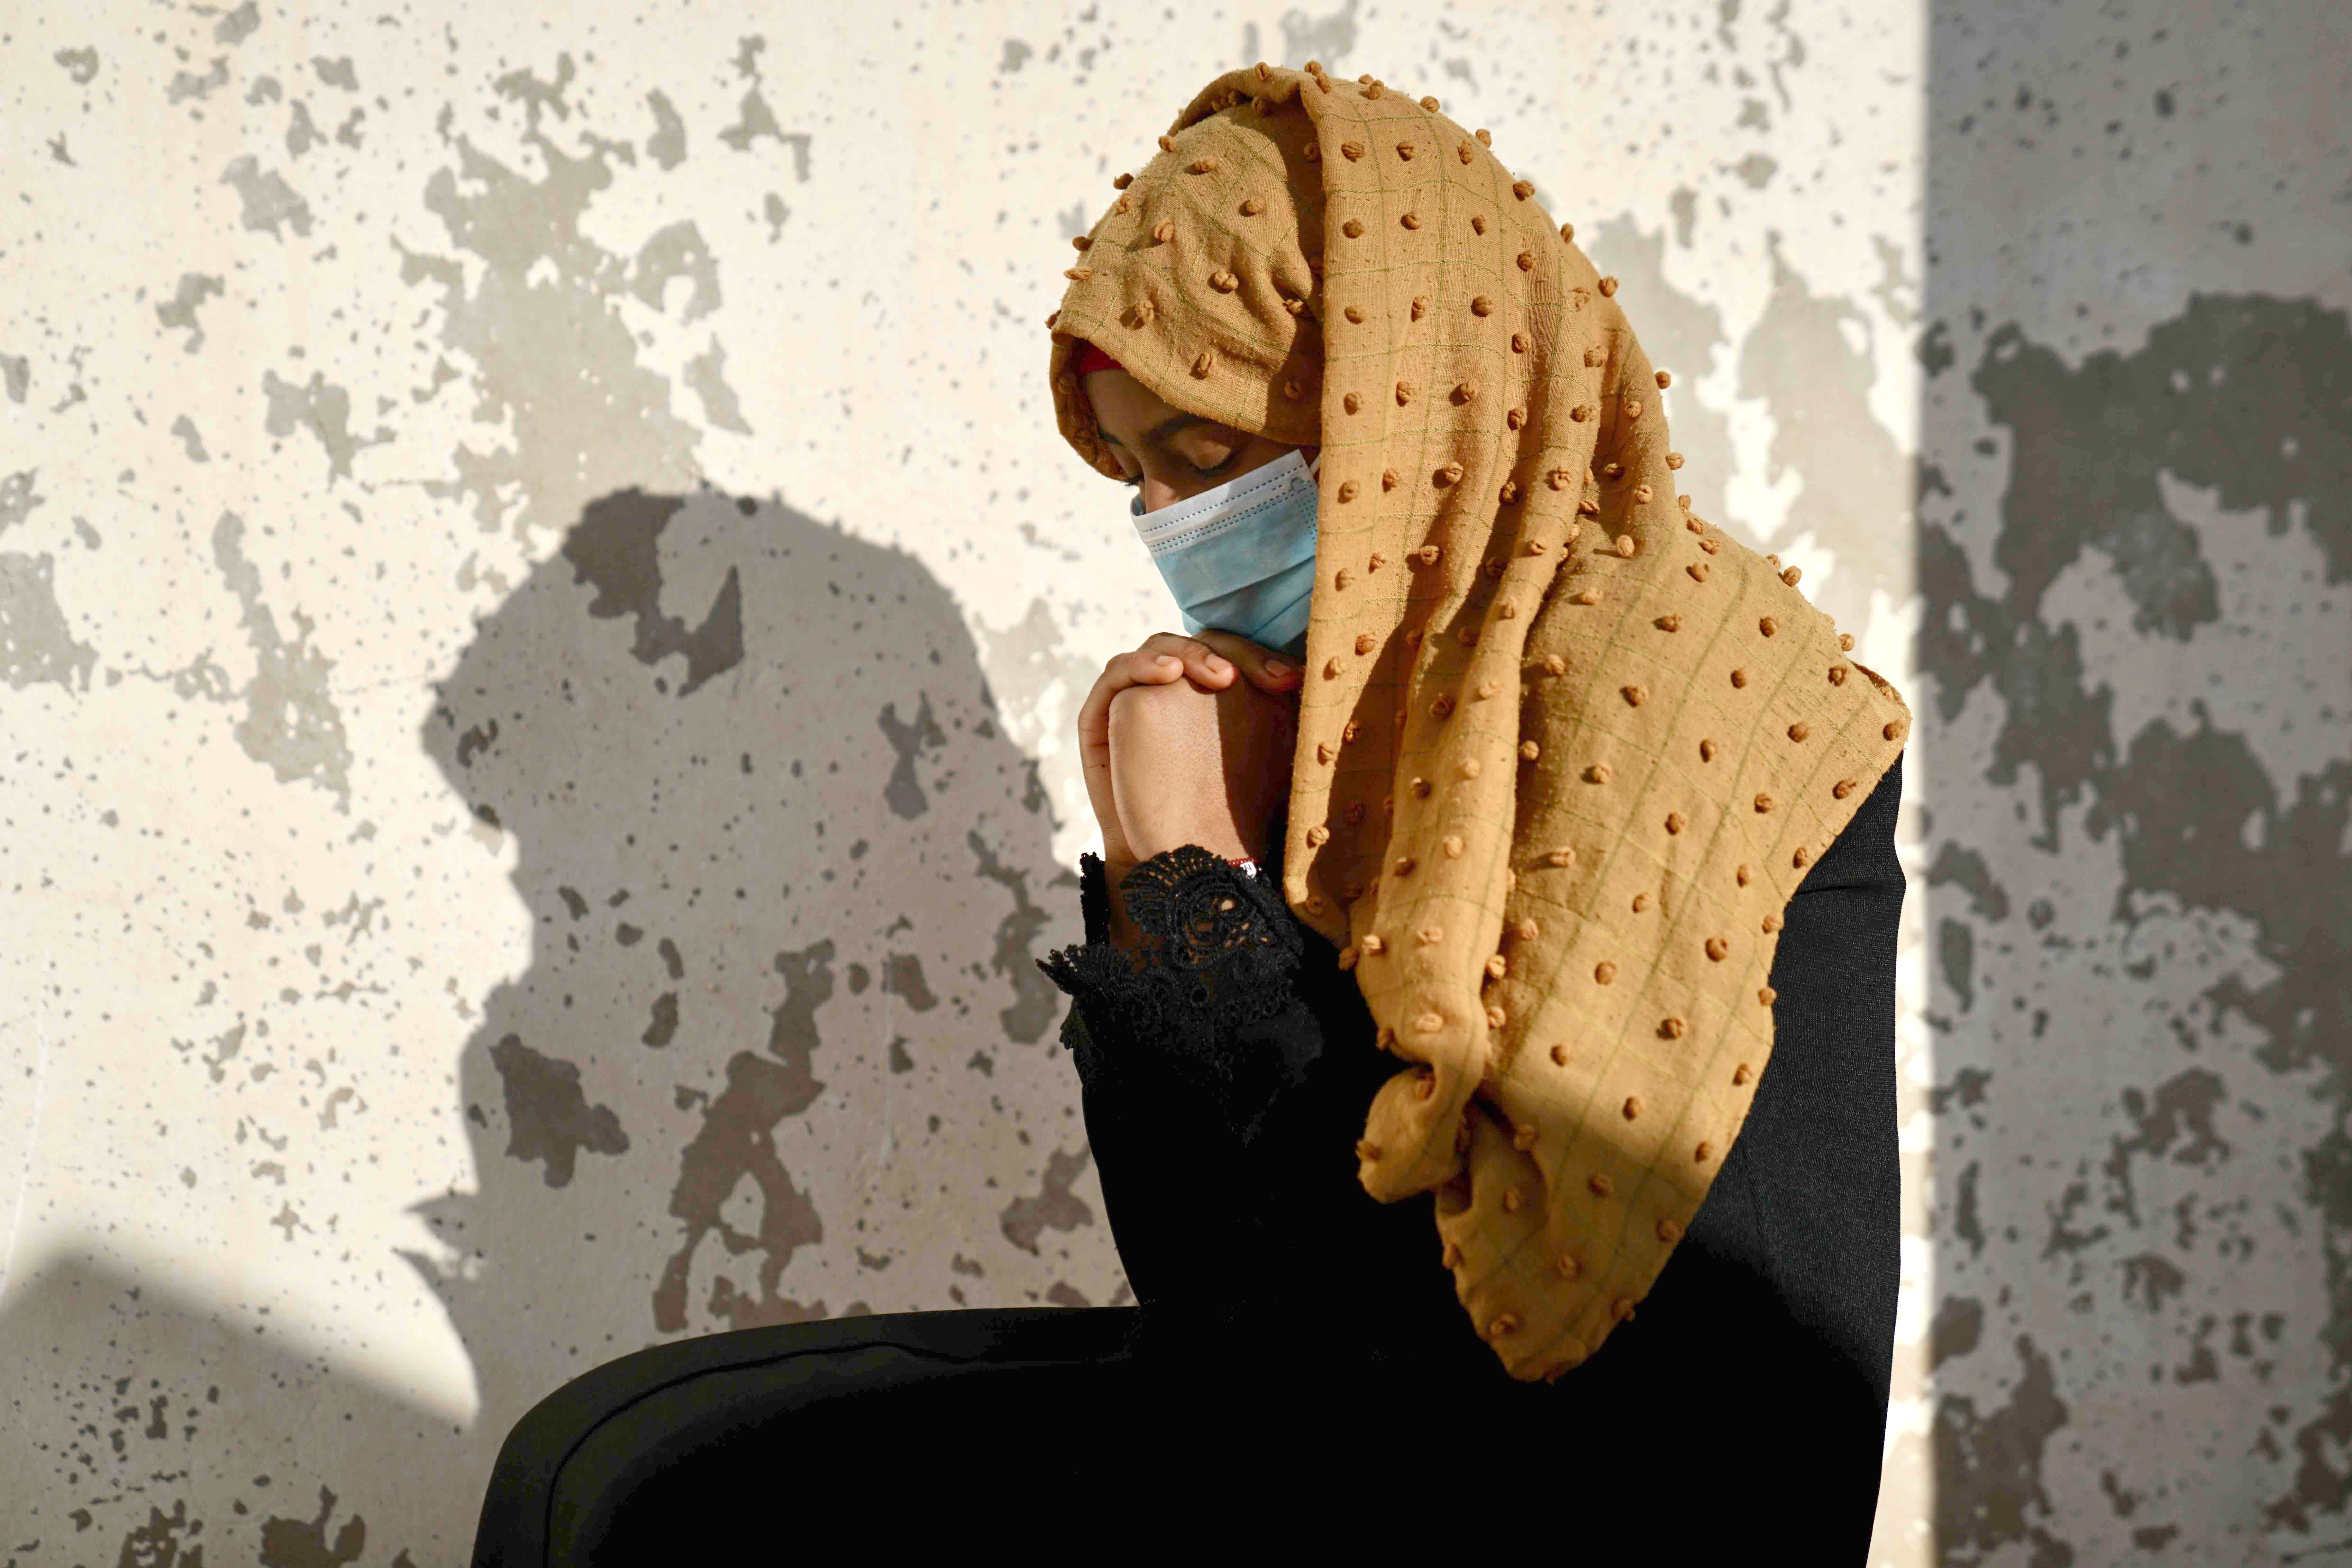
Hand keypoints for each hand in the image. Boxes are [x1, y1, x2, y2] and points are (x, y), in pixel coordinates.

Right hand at [1077, 631, 1301, 944]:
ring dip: (1186, 653)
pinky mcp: (1102, 718)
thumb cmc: (1234, 811)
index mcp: (1218, 690)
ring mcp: (1137, 700)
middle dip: (1231, 653)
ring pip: (1157, 650)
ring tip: (1217, 675)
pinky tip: (1166, 676)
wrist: (1185, 860)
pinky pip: (1115, 676)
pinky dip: (1139, 666)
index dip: (1260, 656)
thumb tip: (1331, 675)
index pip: (1234, 650)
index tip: (1292, 681)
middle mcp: (1177, 689)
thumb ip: (1293, 716)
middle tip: (1257, 679)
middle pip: (1197, 643)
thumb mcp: (1276, 758)